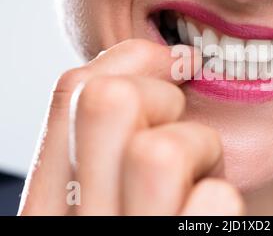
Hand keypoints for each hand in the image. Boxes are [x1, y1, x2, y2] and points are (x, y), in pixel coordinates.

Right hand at [19, 39, 244, 214]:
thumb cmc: (152, 214)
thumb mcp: (116, 180)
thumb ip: (112, 132)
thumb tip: (156, 55)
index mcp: (51, 198)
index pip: (71, 90)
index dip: (133, 59)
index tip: (176, 65)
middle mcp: (77, 225)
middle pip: (108, 104)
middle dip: (164, 101)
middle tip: (183, 130)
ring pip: (159, 154)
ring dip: (199, 153)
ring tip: (202, 176)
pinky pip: (212, 203)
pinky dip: (220, 200)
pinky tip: (211, 216)